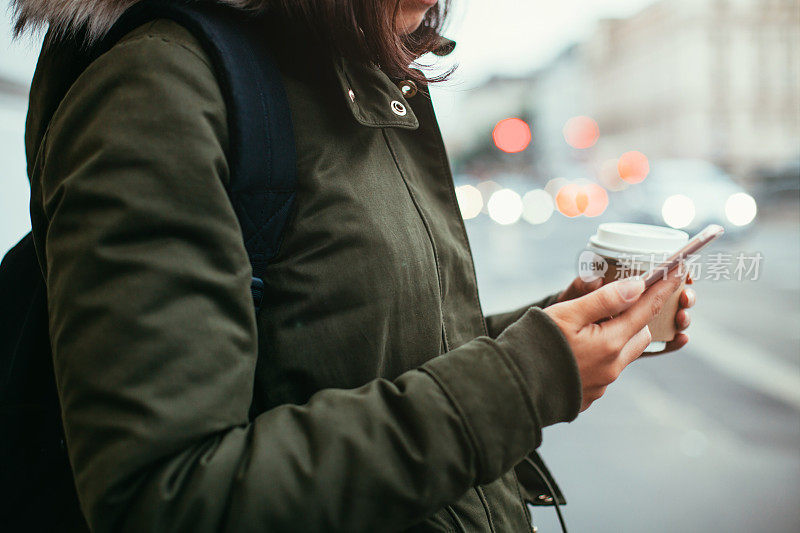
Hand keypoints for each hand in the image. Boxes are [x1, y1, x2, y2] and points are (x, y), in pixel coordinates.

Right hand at [545, 269, 683, 410]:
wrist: (513, 386)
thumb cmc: (534, 344)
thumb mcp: (567, 314)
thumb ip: (603, 300)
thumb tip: (636, 286)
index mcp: (610, 342)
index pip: (646, 309)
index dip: (663, 288)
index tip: (679, 270)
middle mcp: (613, 366)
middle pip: (640, 334)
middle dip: (638, 316)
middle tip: (626, 299)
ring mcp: (603, 384)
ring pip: (624, 353)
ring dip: (619, 337)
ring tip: (595, 325)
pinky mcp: (590, 395)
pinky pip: (606, 369)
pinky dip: (601, 355)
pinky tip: (578, 351)